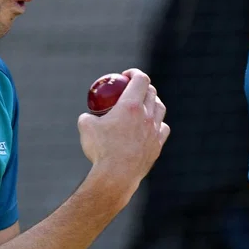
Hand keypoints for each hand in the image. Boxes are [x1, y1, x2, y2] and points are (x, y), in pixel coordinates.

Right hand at [78, 69, 168, 197]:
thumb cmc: (100, 150)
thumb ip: (88, 117)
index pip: (140, 80)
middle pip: (152, 93)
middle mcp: (146, 115)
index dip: (134, 73)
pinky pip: (162, 128)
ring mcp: (154, 130)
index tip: (126, 75)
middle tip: (133, 89)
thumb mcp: (85, 127)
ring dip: (152, 103)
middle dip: (143, 86)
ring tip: (143, 106)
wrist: (116, 176)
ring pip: (160, 109)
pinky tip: (150, 126)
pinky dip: (157, 123)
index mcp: (130, 106)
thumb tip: (87, 115)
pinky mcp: (157, 145)